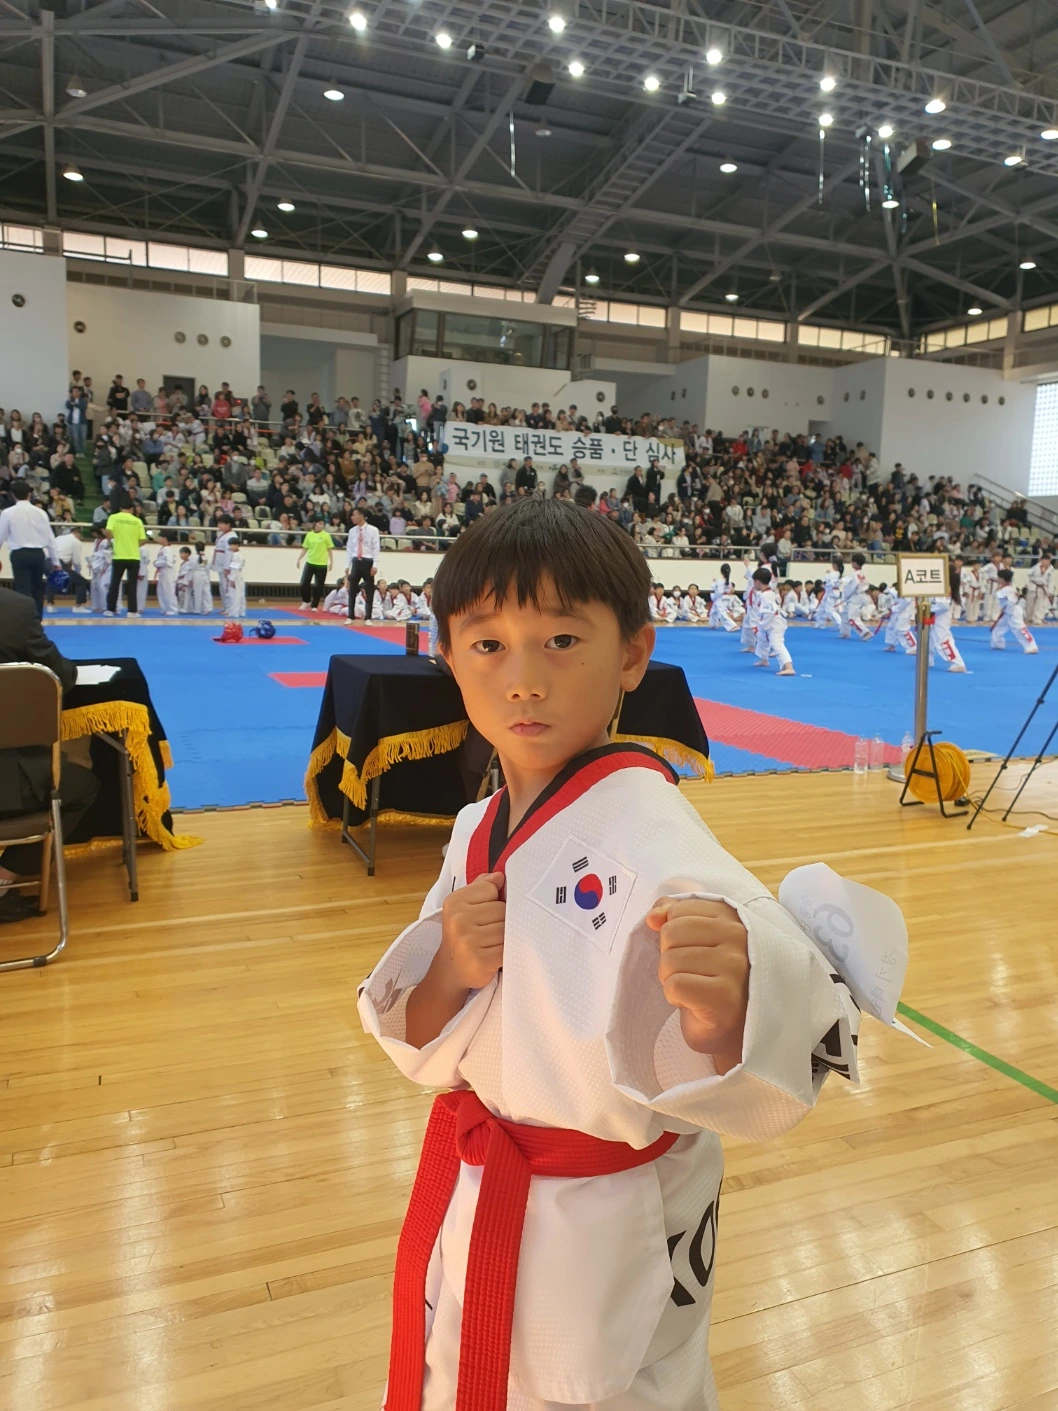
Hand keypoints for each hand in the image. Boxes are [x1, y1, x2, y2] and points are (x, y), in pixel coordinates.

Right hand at [437, 871, 505, 990]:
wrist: (452, 970)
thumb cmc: (464, 934)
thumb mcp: (465, 906)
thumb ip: (482, 887)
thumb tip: (500, 876)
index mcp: (454, 902)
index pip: (492, 888)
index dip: (493, 901)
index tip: (483, 914)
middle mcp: (458, 920)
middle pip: (502, 909)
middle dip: (501, 920)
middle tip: (488, 932)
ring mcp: (468, 941)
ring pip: (507, 928)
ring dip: (505, 937)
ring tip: (491, 944)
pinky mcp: (481, 960)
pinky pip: (509, 947)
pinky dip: (507, 951)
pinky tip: (495, 955)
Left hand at [646, 897, 749, 1069]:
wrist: (732, 1029)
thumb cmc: (710, 981)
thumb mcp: (693, 940)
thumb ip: (673, 917)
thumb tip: (653, 916)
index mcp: (731, 917)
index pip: (677, 910)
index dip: (672, 933)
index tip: (690, 950)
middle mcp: (739, 937)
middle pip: (671, 933)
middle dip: (669, 957)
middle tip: (689, 974)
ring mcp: (735, 966)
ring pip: (670, 960)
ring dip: (671, 979)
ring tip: (693, 989)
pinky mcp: (725, 996)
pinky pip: (675, 985)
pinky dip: (674, 997)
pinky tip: (692, 1003)